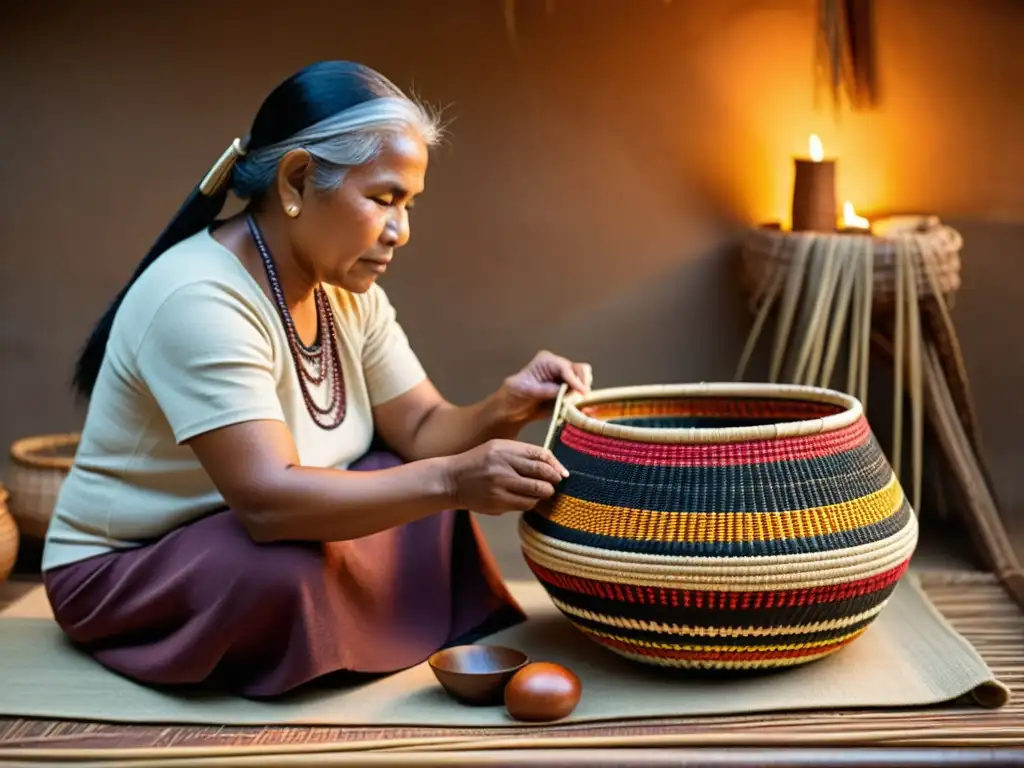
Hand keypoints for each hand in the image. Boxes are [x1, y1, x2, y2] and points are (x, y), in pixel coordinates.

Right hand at [443, 439, 568, 515]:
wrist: (452, 480)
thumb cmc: (479, 463)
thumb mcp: (499, 449)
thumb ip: (523, 454)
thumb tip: (555, 468)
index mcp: (505, 448)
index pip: (540, 455)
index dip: (556, 465)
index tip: (562, 473)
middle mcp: (503, 465)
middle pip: (542, 474)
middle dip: (553, 481)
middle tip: (554, 484)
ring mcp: (500, 484)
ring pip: (536, 492)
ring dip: (543, 493)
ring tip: (539, 492)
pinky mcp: (497, 502)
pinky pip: (525, 504)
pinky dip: (530, 502)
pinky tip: (525, 499)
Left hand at [498, 350, 592, 424]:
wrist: (512, 410)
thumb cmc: (514, 396)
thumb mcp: (527, 391)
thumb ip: (546, 390)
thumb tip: (566, 391)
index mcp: (547, 361)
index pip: (566, 368)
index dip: (575, 380)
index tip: (582, 392)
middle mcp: (558, 367)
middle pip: (580, 370)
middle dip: (583, 383)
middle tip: (582, 397)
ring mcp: (565, 378)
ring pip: (584, 380)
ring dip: (583, 392)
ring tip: (578, 403)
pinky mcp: (568, 391)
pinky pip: (581, 392)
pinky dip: (582, 399)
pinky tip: (580, 406)